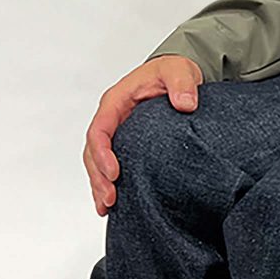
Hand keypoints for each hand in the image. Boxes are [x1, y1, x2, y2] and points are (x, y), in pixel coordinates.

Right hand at [83, 55, 202, 216]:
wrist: (178, 75)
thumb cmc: (173, 71)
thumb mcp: (179, 70)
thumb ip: (181, 83)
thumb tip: (185, 103)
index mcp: (117, 101)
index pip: (100, 129)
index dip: (103, 153)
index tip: (114, 173)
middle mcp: (112, 118)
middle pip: (93, 151)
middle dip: (98, 177)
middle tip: (110, 199)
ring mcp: (117, 132)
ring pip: (98, 162)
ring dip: (99, 185)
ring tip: (106, 208)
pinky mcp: (127, 143)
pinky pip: (111, 165)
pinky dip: (109, 184)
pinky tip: (114, 205)